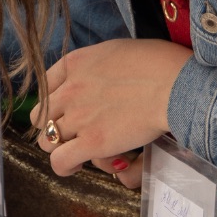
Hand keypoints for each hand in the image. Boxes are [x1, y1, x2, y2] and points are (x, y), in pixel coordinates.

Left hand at [31, 39, 191, 178]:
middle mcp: (70, 89)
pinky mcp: (92, 142)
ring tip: (75, 151)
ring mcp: (79, 116)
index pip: (45, 84)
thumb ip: (99, 65)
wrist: (175, 84)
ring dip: (60, 147)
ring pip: (47, 139)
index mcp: (75, 63)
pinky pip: (60, 161)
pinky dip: (64, 166)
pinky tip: (76, 166)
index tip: (66, 108)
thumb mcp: (118, 50)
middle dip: (54, 125)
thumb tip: (100, 76)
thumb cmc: (160, 63)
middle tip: (72, 132)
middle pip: (41, 114)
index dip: (54, 100)